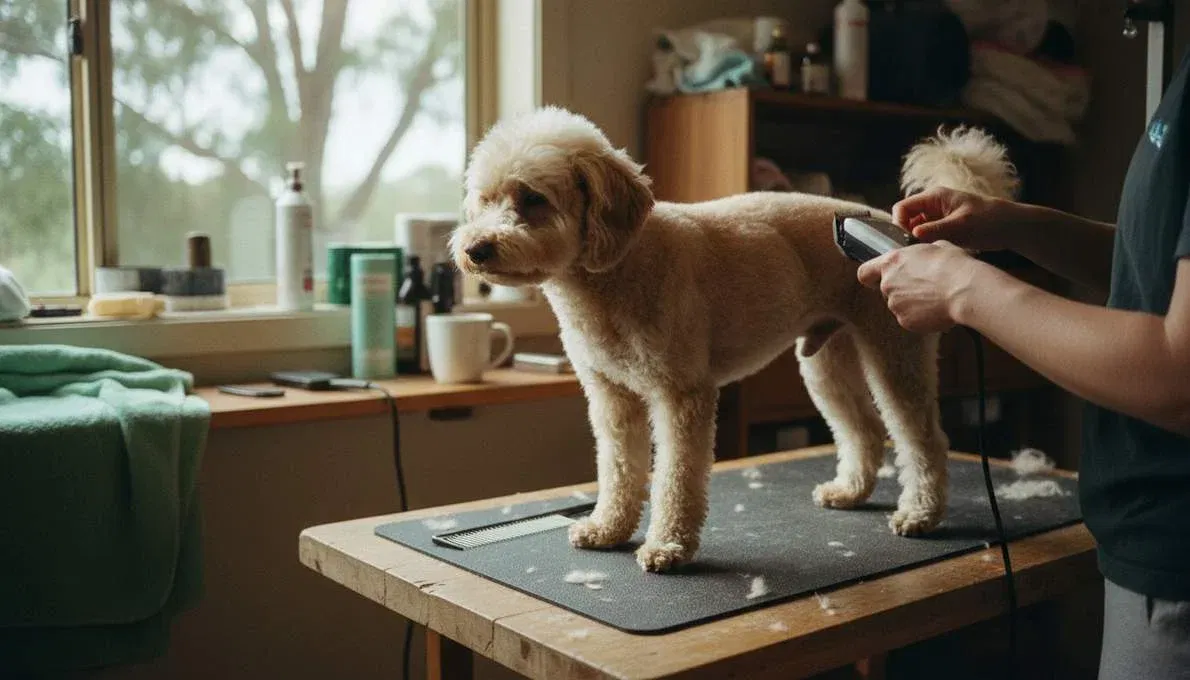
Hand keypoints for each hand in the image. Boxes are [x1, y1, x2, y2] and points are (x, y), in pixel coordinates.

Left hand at [857, 241, 980, 332]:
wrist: (965, 290)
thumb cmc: (954, 265)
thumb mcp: (938, 247)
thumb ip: (922, 254)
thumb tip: (927, 256)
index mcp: (892, 262)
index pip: (865, 272)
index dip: (871, 276)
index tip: (879, 277)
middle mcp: (888, 284)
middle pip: (886, 290)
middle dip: (902, 289)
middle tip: (924, 286)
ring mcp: (895, 305)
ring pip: (899, 305)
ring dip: (912, 303)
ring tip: (935, 297)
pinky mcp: (906, 321)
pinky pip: (910, 319)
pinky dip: (921, 316)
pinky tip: (938, 308)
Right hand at [892, 187, 1018, 251]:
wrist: (1011, 227)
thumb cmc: (989, 221)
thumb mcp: (961, 226)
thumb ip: (935, 230)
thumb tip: (912, 234)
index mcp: (934, 197)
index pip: (902, 208)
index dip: (899, 223)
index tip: (906, 241)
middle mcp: (933, 205)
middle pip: (906, 219)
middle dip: (907, 234)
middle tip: (917, 250)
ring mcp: (938, 217)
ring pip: (915, 229)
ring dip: (918, 241)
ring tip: (928, 252)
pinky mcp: (944, 228)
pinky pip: (926, 236)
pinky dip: (927, 244)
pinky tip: (935, 252)